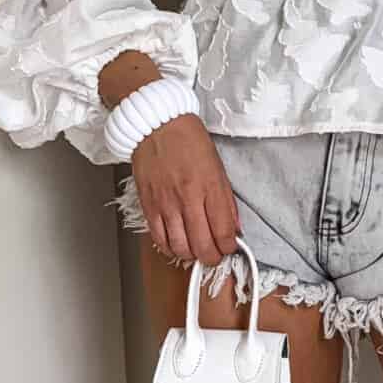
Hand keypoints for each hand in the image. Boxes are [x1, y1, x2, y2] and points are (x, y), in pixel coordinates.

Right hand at [129, 113, 241, 267]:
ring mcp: (166, 204)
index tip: (229, 247)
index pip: (224, 232)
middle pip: (203, 246)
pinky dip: (170, 248)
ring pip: (181, 248)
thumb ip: (226, 201)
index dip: (229, 247)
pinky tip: (177, 244)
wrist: (156, 125)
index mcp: (211, 187)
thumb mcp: (218, 168)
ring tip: (196, 250)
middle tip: (214, 254)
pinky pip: (159, 239)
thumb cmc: (188, 141)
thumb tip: (233, 228)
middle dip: (212, 257)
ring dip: (191, 255)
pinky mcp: (149, 206)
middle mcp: (188, 198)